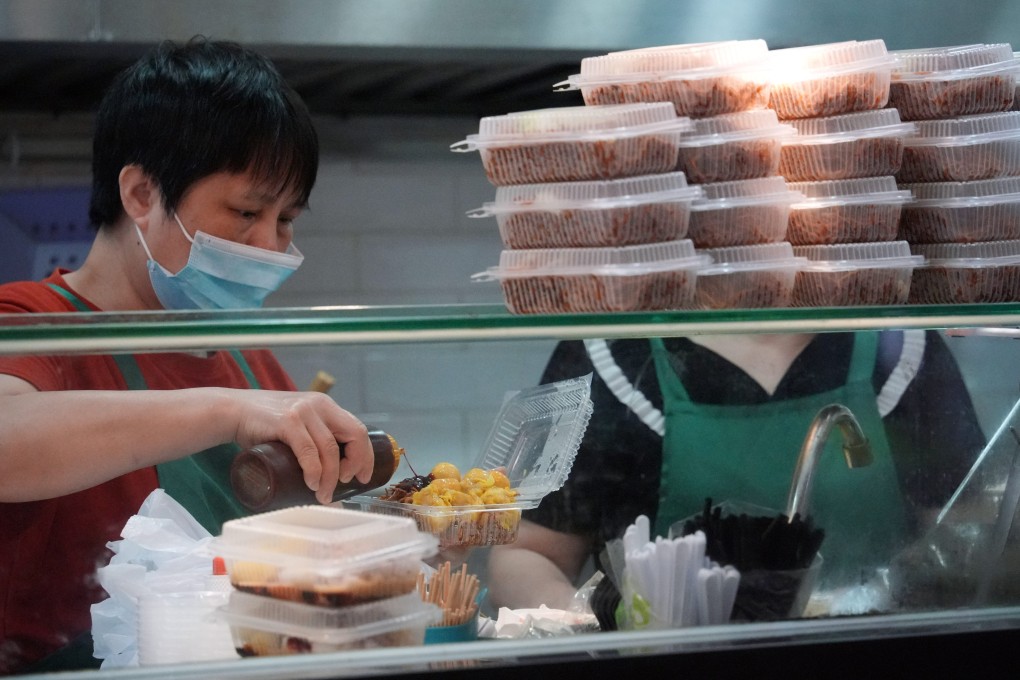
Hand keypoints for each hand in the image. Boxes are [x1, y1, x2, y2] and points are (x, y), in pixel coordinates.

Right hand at [230, 389, 372, 503]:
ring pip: (330, 449)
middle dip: (356, 464)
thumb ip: (313, 439)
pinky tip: (312, 483)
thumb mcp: (297, 424)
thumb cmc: (264, 424)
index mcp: (326, 406)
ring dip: (330, 477)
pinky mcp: (287, 421)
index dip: (365, 455)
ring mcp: (304, 412)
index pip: (358, 429)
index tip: (363, 476)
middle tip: (346, 484)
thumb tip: (329, 476)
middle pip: (354, 436)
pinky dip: (314, 470)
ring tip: (323, 495)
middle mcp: (320, 405)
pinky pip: (308, 450)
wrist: (232, 411)